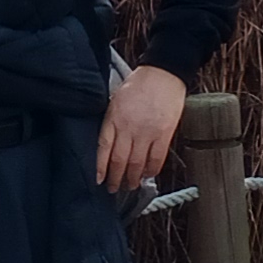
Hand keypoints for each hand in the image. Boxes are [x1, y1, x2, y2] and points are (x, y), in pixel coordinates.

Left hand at [97, 65, 188, 192]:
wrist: (163, 73)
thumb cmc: (139, 84)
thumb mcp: (116, 100)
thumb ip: (112, 122)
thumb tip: (109, 145)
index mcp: (114, 117)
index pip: (103, 148)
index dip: (100, 167)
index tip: (99, 180)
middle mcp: (129, 127)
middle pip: (120, 160)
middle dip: (115, 178)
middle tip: (113, 188)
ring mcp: (147, 131)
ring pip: (137, 163)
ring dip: (133, 178)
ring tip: (130, 185)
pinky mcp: (164, 133)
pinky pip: (156, 158)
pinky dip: (151, 170)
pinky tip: (147, 174)